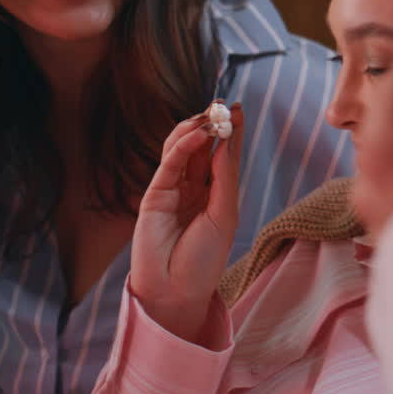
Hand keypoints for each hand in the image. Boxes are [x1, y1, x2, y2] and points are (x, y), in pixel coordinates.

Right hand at [130, 104, 242, 343]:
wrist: (176, 289)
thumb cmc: (205, 258)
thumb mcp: (224, 215)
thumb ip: (224, 178)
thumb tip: (226, 141)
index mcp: (215, 193)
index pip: (223, 154)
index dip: (230, 131)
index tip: (238, 107)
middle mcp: (194, 187)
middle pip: (203, 146)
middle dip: (212, 123)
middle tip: (222, 104)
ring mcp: (173, 189)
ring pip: (182, 149)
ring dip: (195, 129)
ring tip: (211, 115)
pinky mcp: (155, 194)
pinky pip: (169, 163)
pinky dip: (182, 145)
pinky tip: (198, 134)